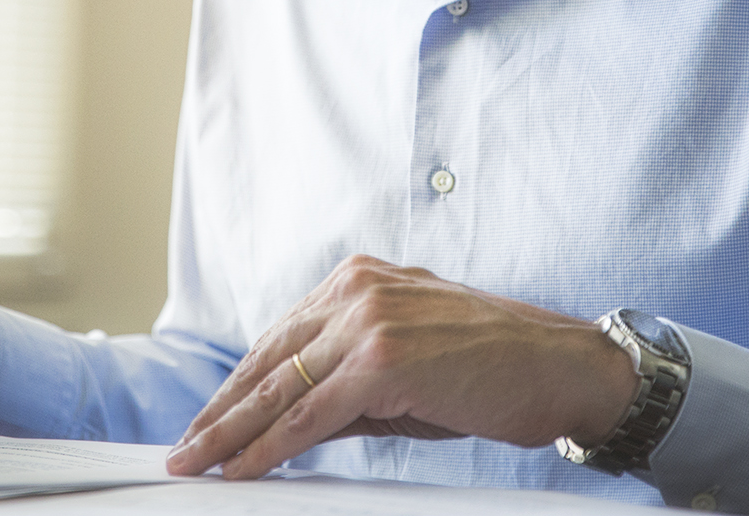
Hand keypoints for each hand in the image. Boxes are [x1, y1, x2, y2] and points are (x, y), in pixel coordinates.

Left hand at [165, 254, 637, 479]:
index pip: (282, 336)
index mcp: (361, 279)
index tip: (210, 415)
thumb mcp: (410, 363)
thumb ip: (349, 384)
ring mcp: (367, 321)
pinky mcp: (380, 362)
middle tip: (185, 446)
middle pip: (268, 357)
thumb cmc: (496, 367)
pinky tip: (242, 468)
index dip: (240, 381)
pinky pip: (308, 415)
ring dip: (231, 431)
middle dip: (222, 408)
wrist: (563, 367)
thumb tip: (292, 425)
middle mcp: (356, 289)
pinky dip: (269, 447)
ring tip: (197, 462)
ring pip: (279, 387)